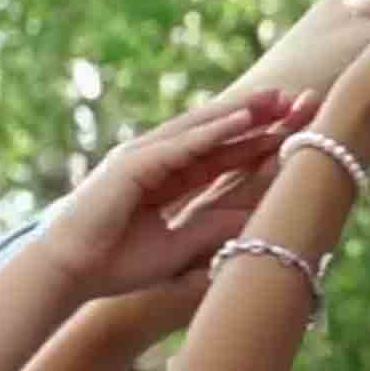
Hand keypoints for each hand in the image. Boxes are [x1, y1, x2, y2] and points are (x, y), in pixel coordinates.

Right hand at [34, 91, 297, 297]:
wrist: (68, 272)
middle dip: (258, 116)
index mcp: (168, 179)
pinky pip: (182, 144)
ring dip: (242, 112)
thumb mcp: (177, 248)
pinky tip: (244, 120)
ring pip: (202, 129)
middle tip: (301, 98)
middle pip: (218, 133)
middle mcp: (158, 160)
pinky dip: (213, 130)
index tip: (295, 128)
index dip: (258, 139)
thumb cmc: (114, 265)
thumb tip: (252, 223)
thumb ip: (211, 230)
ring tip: (279, 98)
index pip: (221, 154)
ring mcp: (144, 157)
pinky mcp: (133, 164)